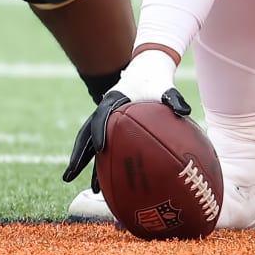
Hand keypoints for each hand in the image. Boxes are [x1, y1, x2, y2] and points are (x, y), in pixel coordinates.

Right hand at [62, 54, 185, 182]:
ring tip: (69, 181)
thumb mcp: (165, 88)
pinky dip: (95, 160)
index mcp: (113, 100)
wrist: (147, 74)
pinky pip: (98, 146)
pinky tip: (96, 179)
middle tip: (69, 175)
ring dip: (80, 161)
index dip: (100, 132)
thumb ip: (173, 99)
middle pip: (86, 135)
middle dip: (78, 155)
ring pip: (87, 143)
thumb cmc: (156, 83)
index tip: (101, 148)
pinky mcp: (107, 128)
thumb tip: (185, 111)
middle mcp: (103, 112)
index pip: (101, 117)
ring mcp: (103, 120)